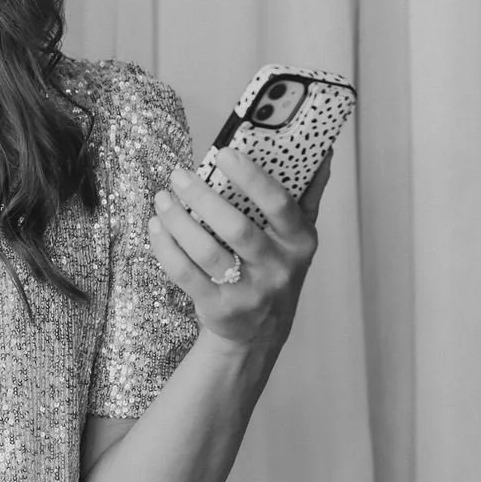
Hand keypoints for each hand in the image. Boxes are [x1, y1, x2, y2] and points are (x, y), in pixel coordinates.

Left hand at [147, 145, 333, 350]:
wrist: (260, 332)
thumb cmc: (275, 268)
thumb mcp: (298, 236)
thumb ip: (308, 193)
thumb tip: (323, 149)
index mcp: (299, 242)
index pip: (279, 205)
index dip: (252, 178)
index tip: (224, 153)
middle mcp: (277, 269)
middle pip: (236, 229)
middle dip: (202, 198)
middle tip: (178, 175)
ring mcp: (248, 292)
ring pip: (206, 251)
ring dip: (178, 221)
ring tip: (162, 198)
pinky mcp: (218, 309)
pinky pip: (185, 273)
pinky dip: (166, 247)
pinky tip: (157, 226)